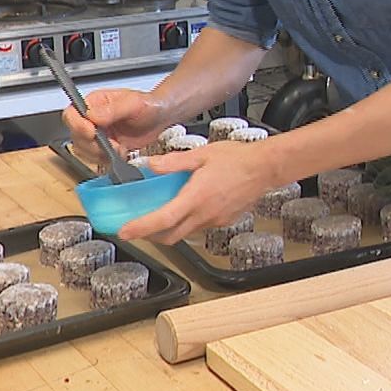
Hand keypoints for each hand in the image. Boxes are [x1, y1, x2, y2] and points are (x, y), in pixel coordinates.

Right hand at [62, 88, 168, 164]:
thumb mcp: (134, 103)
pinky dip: (109, 161)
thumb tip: (92, 114)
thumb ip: (113, 109)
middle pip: (75, 136)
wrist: (160, 119)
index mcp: (93, 104)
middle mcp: (91, 120)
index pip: (71, 114)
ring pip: (84, 151)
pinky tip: (122, 153)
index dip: (77, 125)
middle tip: (113, 143)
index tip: (91, 132)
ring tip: (121, 147)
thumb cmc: (148, 105)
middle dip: (93, 144)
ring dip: (101, 154)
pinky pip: (97, 161)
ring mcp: (96, 137)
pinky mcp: (104, 151)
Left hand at [118, 141, 288, 243]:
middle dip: (149, 236)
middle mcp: (205, 214)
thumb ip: (174, 162)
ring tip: (157, 216)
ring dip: (168, 230)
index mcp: (196, 197)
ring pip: (184, 233)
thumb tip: (151, 165)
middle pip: (170, 236)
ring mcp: (214, 220)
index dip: (141, 229)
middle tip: (134, 228)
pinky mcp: (223, 221)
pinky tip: (185, 208)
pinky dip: (186, 223)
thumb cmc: (238, 159)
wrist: (266, 167)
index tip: (124, 232)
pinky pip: (199, 227)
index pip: (163, 220)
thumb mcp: (202, 154)